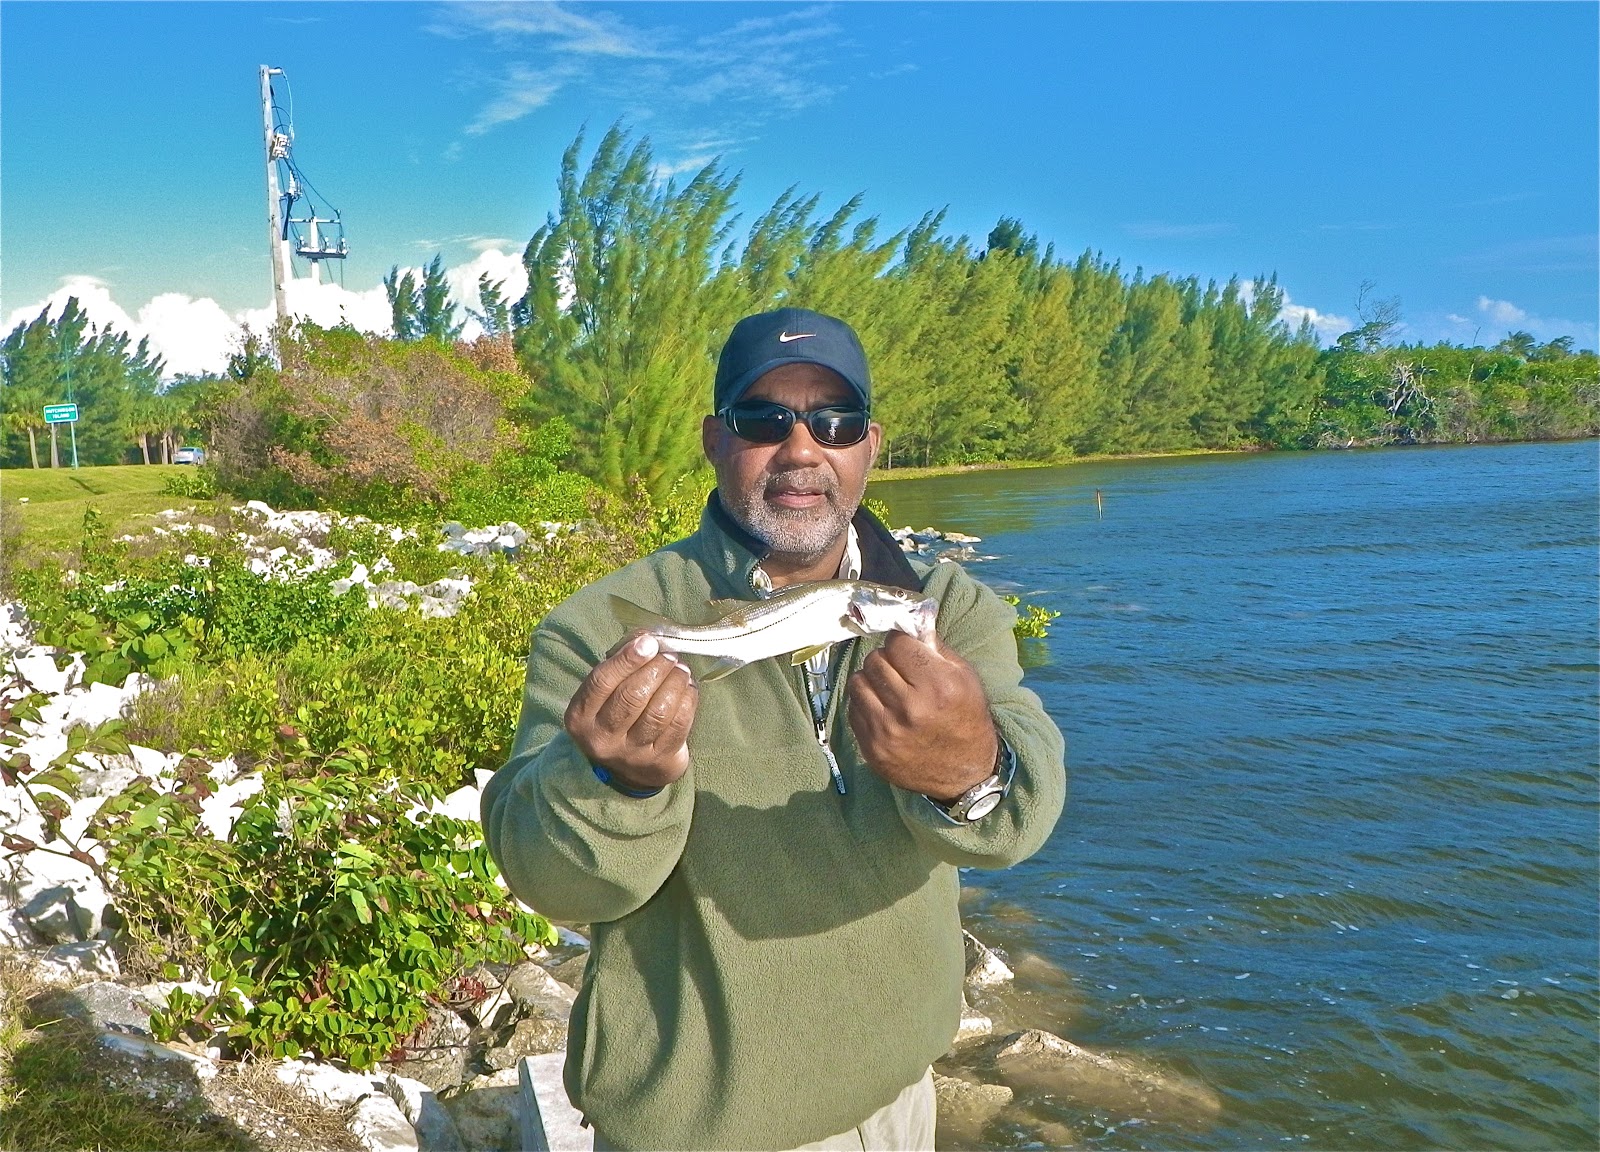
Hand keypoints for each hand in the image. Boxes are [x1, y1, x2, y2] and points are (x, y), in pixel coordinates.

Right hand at [564, 633, 698, 791]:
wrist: (629, 767)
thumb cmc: (615, 716)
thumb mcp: (604, 695)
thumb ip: (619, 666)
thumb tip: (647, 638)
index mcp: (580, 717)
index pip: (602, 682)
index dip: (627, 659)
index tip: (649, 643)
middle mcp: (601, 739)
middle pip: (632, 696)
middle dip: (656, 669)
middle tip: (670, 655)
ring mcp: (631, 754)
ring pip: (658, 712)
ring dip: (675, 683)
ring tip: (681, 669)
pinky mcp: (659, 761)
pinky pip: (678, 725)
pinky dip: (688, 701)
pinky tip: (688, 687)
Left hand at [846, 630, 998, 802]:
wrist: (965, 773)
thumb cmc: (967, 717)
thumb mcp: (964, 676)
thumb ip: (934, 647)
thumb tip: (906, 622)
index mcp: (938, 687)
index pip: (897, 643)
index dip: (901, 642)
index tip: (907, 649)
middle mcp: (910, 709)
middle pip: (874, 660)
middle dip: (886, 659)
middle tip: (899, 670)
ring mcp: (887, 731)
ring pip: (857, 681)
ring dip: (871, 680)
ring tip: (888, 689)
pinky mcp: (871, 748)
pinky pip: (853, 708)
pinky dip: (866, 704)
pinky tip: (884, 709)